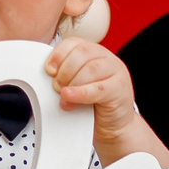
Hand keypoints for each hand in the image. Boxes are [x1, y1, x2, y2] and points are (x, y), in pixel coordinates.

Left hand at [48, 40, 141, 154]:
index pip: (74, 43)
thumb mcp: (76, 85)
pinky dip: (80, 93)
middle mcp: (106, 58)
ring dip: (72, 83)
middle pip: (82, 53)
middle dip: (64, 71)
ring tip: (65, 96)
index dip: (58, 55)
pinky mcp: (119, 88)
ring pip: (90, 69)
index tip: (49, 70)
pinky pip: (98, 88)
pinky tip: (70, 98)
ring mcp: (116, 71)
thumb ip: (65, 76)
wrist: (113, 125)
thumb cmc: (93, 104)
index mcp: (94, 52)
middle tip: (57, 87)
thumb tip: (48, 74)